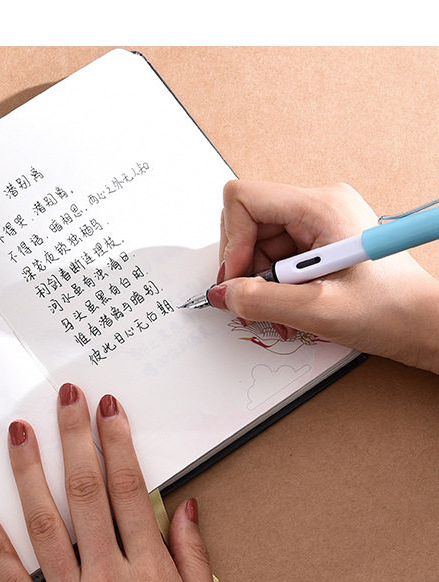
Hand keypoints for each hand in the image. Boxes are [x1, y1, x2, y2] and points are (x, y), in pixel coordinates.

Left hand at [0, 383, 224, 581]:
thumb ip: (195, 559)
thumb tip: (188, 507)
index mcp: (149, 571)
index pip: (129, 489)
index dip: (117, 442)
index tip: (108, 408)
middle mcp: (106, 578)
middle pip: (85, 493)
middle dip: (74, 438)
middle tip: (65, 398)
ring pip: (44, 524)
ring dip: (29, 474)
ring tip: (19, 434)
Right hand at [212, 180, 438, 373]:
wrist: (424, 325)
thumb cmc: (391, 310)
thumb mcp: (317, 310)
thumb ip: (261, 301)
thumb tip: (221, 293)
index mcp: (321, 207)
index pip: (245, 198)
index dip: (232, 240)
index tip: (237, 277)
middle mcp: (318, 207)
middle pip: (248, 224)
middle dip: (243, 266)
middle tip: (254, 301)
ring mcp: (317, 223)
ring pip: (257, 245)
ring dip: (258, 283)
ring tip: (280, 312)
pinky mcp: (318, 242)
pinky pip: (274, 257)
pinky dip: (272, 286)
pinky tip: (288, 307)